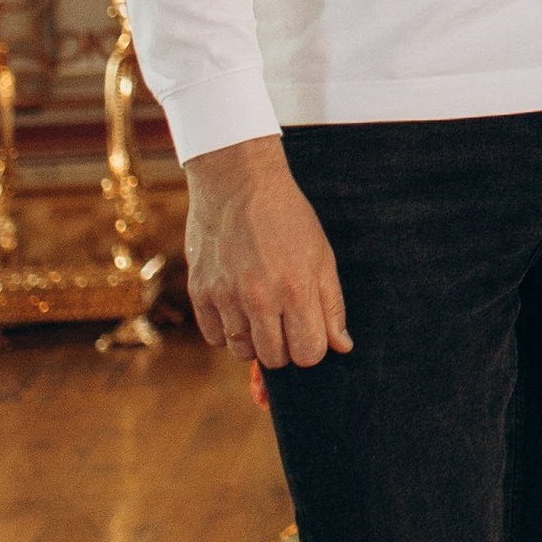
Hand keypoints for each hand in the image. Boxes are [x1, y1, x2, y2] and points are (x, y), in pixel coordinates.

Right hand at [183, 138, 348, 369]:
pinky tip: (236, 306)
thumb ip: (332, 305)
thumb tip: (342, 347)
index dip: (312, 347)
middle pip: (275, 358)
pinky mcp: (199, 292)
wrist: (239, 182)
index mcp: (297, 289)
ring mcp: (225, 297)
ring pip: (242, 351)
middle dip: (285, 347)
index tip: (309, 330)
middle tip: (285, 321)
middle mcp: (260, 298)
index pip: (308, 353)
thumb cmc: (288, 218)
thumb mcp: (322, 256)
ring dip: (254, 339)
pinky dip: (226, 330)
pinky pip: (214, 337)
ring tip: (260, 311)